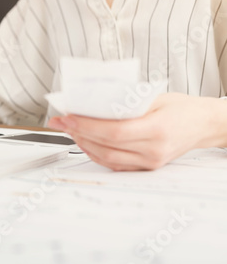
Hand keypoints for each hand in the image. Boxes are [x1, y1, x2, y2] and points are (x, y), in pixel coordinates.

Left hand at [48, 93, 225, 170]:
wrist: (203, 124)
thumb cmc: (181, 107)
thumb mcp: (153, 97)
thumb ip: (124, 103)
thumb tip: (91, 104)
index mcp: (157, 130)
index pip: (113, 132)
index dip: (86, 125)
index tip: (67, 116)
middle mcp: (153, 151)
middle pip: (106, 146)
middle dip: (77, 133)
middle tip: (61, 121)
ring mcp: (150, 162)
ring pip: (107, 158)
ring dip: (83, 144)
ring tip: (69, 129)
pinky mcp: (146, 167)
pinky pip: (114, 164)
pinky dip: (95, 153)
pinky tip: (84, 141)